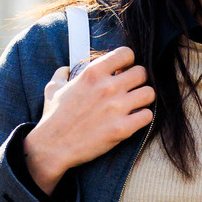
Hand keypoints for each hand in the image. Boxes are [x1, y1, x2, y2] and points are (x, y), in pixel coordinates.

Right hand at [23, 46, 153, 194]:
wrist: (52, 147)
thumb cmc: (52, 117)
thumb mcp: (53, 88)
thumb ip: (62, 74)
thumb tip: (66, 69)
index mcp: (92, 73)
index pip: (126, 53)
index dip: (128, 62)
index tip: (123, 71)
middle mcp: (107, 87)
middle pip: (142, 73)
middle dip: (138, 81)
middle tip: (130, 90)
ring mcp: (116, 108)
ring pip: (149, 93)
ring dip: (144, 99)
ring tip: (135, 105)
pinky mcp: (122, 129)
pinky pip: (148, 116)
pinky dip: (143, 118)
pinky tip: (133, 120)